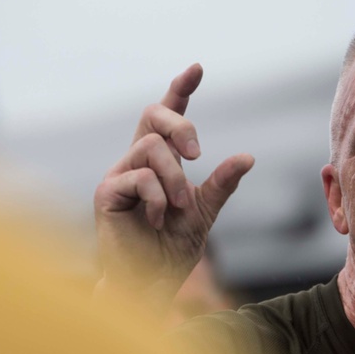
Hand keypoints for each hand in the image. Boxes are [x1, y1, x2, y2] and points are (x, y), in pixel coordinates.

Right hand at [94, 64, 253, 297]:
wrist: (150, 285)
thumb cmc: (171, 250)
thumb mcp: (204, 212)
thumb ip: (221, 184)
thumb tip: (247, 156)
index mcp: (159, 163)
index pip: (167, 117)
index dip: (180, 91)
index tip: (198, 68)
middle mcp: (136, 162)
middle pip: (153, 116)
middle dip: (180, 126)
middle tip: (198, 154)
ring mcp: (118, 176)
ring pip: (150, 148)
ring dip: (174, 178)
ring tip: (179, 208)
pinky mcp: (106, 194)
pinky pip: (138, 177)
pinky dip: (157, 198)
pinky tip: (157, 219)